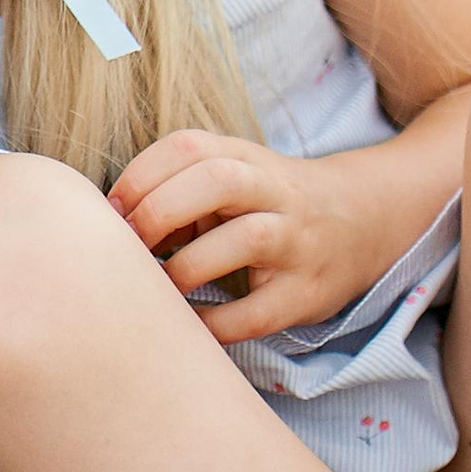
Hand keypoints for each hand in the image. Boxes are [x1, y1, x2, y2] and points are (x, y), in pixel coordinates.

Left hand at [107, 129, 380, 342]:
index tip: (111, 212)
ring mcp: (297, 240)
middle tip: (129, 247)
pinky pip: (256, 313)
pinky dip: (213, 324)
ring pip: (246, 238)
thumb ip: (178, 189)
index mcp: (247, 158)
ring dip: (187, 267)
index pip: (188, 147)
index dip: (140, 176)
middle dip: (160, 211)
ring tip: (159, 287)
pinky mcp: (306, 293)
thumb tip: (106, 225)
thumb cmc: (269, 201)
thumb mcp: (233, 177)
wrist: (364, 219)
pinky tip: (187, 324)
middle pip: (218, 179)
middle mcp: (276, 192)